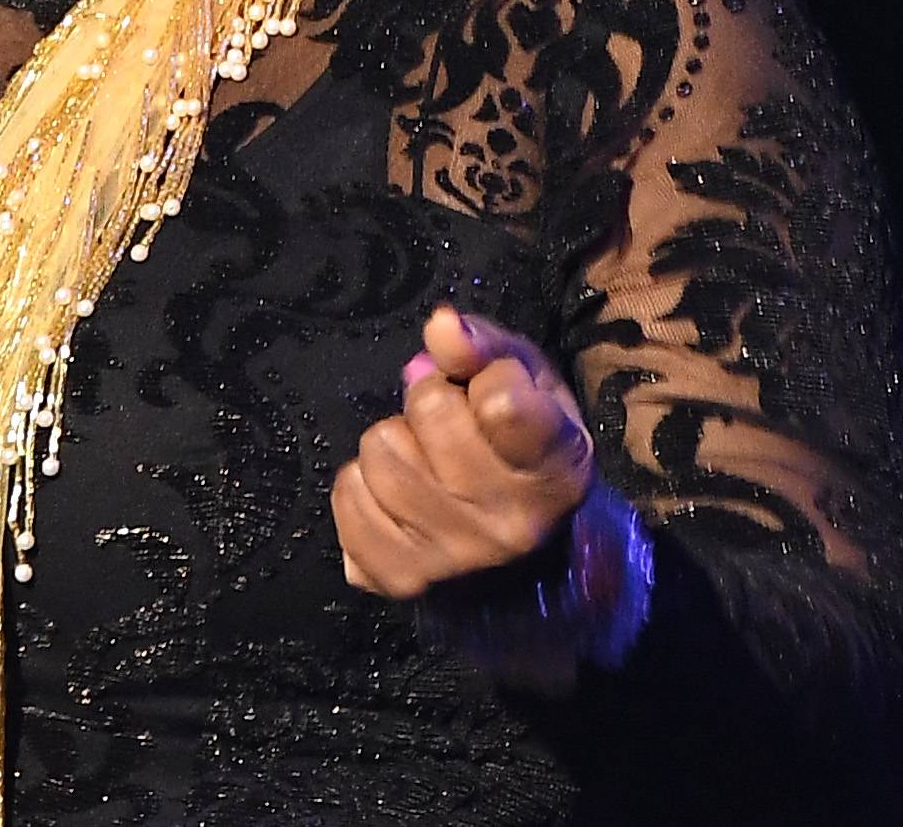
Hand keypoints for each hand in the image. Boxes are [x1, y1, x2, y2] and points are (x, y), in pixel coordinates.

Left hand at [331, 305, 595, 598]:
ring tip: (425, 461)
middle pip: (430, 412)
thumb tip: (440, 325)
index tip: (494, 393)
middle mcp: (509, 527)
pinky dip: (362, 482)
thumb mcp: (526, 383)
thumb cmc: (522, 449)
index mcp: (556, 472)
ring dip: (395, 442)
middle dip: (431, 402)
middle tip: (452, 427)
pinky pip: (346, 493)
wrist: (519, 564)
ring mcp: (452, 559)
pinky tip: (397, 494)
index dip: (487, 376)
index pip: (500, 401)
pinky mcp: (398, 579)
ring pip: (380, 451)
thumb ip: (486, 346)